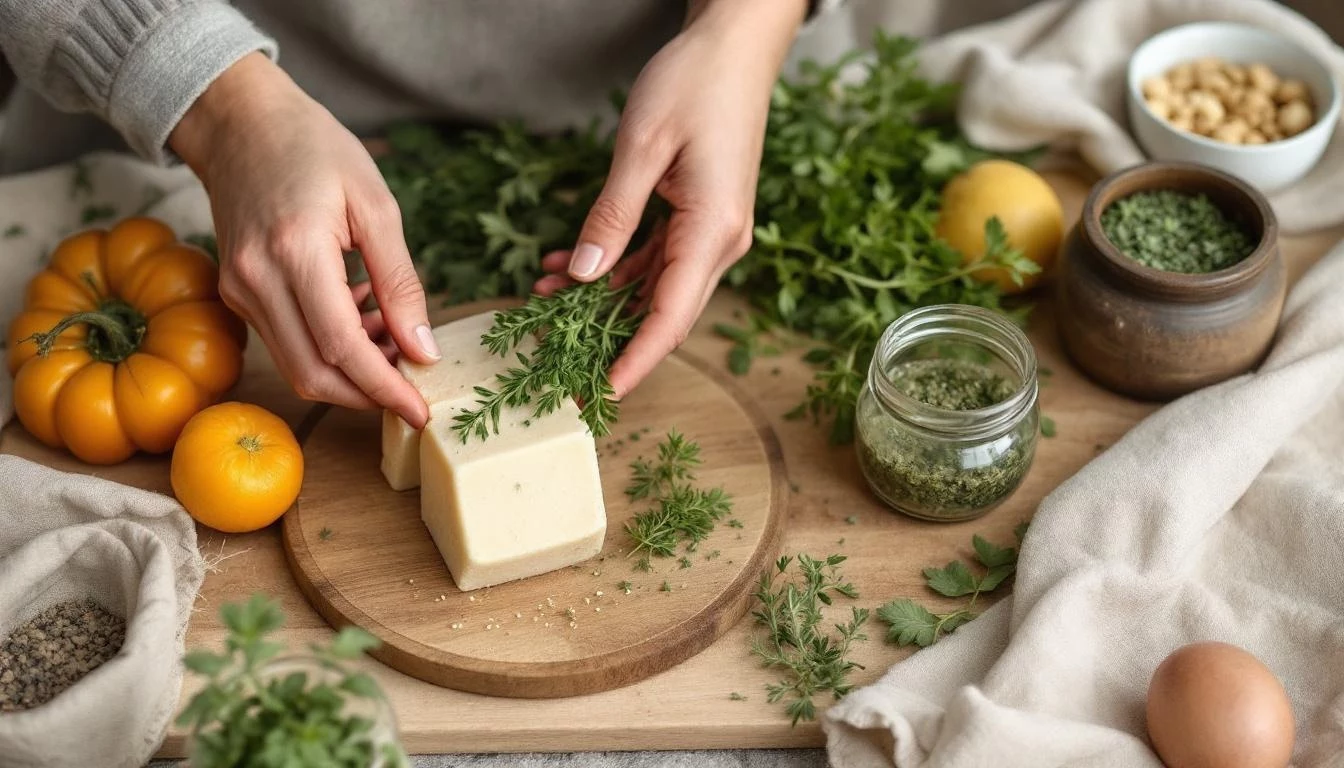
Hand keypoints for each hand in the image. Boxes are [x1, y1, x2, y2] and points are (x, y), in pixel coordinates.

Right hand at [170, 53, 437, 427]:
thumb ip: (400, 282)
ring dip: (350, 373)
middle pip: (314, 373)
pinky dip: (328, 349)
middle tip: (414, 389)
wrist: (242, 122)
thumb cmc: (315, 149)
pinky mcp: (236, 293)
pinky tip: (361, 319)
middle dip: (368, 395)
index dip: (384, 387)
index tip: (421, 411)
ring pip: (297, 366)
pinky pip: (286, 342)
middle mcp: (255, 278)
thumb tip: (422, 349)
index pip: (341, 347)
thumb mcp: (376, 205)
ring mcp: (238, 290)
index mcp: (295, 250)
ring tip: (393, 342)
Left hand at [534, 0, 805, 397]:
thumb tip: (586, 277)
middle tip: (559, 368)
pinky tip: (569, 265)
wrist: (734, 46)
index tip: (600, 394)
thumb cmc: (694, 84)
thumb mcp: (642, 148)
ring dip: (602, 301)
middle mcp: (720, 242)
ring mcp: (713, 232)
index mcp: (713, 231)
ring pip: (654, 288)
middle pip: (663, 313)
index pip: (670, 318)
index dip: (634, 362)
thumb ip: (613, 216)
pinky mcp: (701, 218)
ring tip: (542, 302)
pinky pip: (655, 259)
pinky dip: (614, 268)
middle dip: (610, 342)